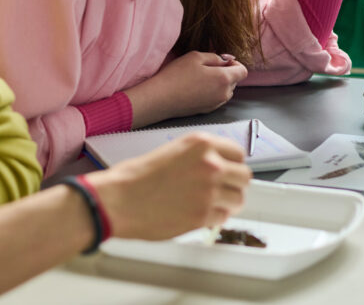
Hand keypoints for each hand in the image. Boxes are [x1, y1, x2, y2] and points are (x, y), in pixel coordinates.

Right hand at [88, 132, 251, 239]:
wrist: (119, 199)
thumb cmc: (135, 177)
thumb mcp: (171, 151)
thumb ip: (198, 158)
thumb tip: (217, 168)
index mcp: (200, 143)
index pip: (238, 153)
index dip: (233, 164)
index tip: (228, 172)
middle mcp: (210, 164)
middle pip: (244, 176)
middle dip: (235, 185)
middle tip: (223, 191)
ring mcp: (209, 190)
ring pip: (239, 199)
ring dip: (228, 204)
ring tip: (212, 205)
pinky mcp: (203, 215)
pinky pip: (223, 218)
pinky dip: (215, 219)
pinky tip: (200, 215)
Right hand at [123, 52, 247, 128]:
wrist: (161, 98)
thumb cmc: (176, 76)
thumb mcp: (196, 57)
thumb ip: (216, 57)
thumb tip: (227, 60)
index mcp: (224, 79)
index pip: (243, 71)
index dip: (234, 63)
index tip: (221, 60)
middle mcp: (224, 94)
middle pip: (235, 81)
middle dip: (225, 73)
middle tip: (205, 68)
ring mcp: (216, 104)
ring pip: (225, 90)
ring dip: (218, 83)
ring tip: (198, 79)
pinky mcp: (208, 110)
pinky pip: (216, 98)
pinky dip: (211, 92)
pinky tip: (195, 88)